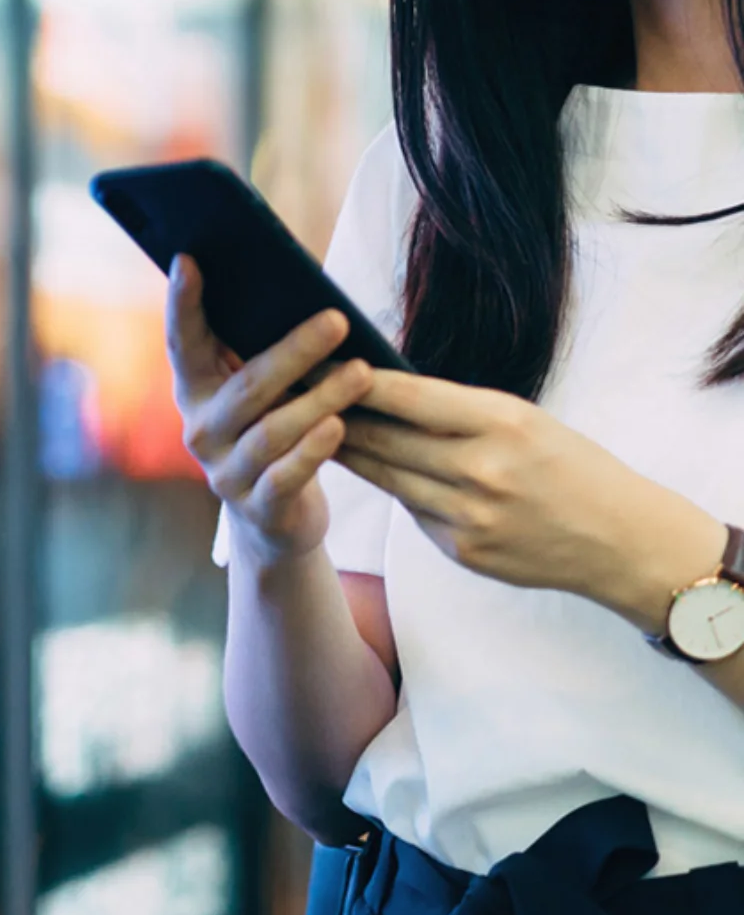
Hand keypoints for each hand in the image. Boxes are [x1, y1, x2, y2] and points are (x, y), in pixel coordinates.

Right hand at [166, 255, 372, 568]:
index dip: (182, 303)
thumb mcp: (260, 393)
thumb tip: (306, 293)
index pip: (182, 341)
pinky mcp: (256, 508)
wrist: (275, 519)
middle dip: (294, 351)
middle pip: (247, 386)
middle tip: (338, 320)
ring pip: (271, 431)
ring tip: (361, 374)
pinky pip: (285, 476)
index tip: (188, 259)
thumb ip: (261, 351)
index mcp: (194, 390)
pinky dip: (313, 451)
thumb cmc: (275, 430)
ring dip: (319, 399)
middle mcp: (199, 429)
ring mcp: (224, 472)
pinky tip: (338, 427)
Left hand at [338, 370, 725, 620]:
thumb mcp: (524, 419)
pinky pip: (412, 512)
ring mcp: (470, 517)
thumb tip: (386, 392)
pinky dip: (395, 490)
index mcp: (500, 423)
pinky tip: (373, 471)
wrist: (620, 540)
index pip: (410, 396)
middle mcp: (481, 470)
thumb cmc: (570, 466)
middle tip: (295, 395)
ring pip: (388, 478)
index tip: (319, 363)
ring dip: (349, 452)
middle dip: (336, 415)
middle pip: (386, 439)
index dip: (358, 380)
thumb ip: (459, 411)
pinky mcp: (463, 551)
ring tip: (312, 428)